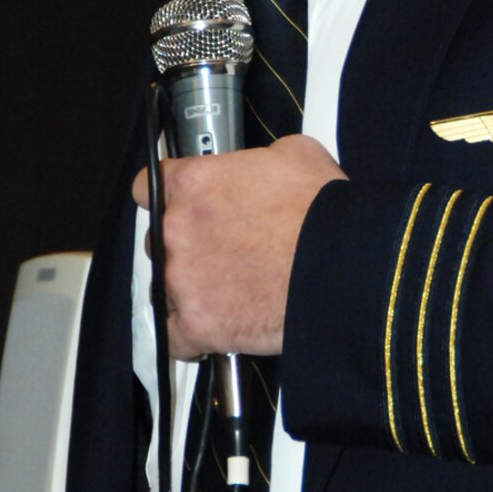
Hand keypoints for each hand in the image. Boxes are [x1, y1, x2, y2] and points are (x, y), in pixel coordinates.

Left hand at [132, 134, 345, 358]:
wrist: (343, 267)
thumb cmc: (323, 212)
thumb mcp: (296, 154)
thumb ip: (259, 160)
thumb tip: (263, 168)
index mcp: (195, 183)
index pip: (149, 185)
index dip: (168, 196)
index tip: (181, 206)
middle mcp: (178, 228)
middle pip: (159, 238)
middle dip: (186, 245)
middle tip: (224, 251)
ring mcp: (182, 279)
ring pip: (165, 287)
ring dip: (190, 288)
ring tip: (228, 292)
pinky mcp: (197, 323)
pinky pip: (175, 337)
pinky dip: (192, 336)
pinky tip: (214, 329)